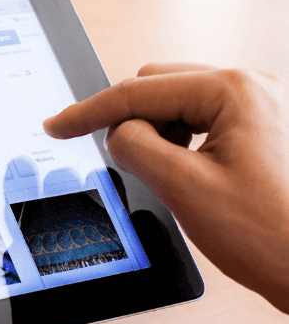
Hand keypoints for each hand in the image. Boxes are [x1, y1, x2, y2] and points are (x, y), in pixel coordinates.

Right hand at [43, 63, 288, 312]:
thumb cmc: (275, 236)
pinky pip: (205, 121)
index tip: (56, 126)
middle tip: (122, 163)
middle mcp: (254, 88)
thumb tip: (116, 132)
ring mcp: (264, 107)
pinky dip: (182, 142)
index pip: (138, 91)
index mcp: (235, 91)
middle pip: (159, 86)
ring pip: (181, 104)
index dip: (87, 112)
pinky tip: (187, 175)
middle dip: (131, 121)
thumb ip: (135, 147)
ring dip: (158, 134)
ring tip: (169, 177)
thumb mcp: (184, 188)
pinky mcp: (267, 130)